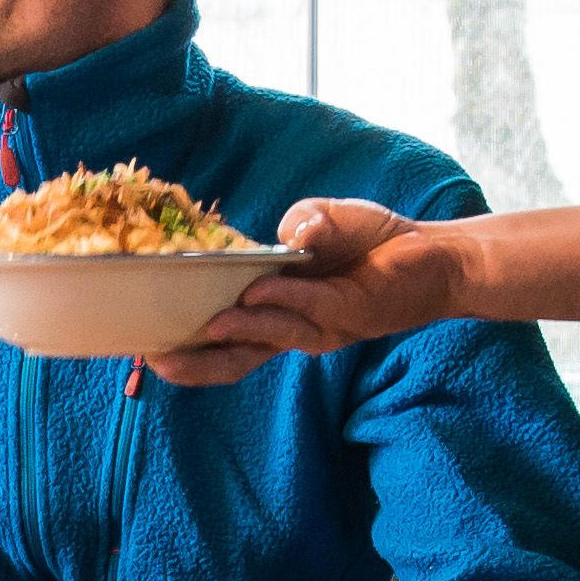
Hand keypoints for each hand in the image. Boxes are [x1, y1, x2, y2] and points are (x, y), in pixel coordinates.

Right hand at [148, 194, 458, 385]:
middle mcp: (296, 328)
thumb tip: (285, 241)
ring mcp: (323, 326)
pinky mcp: (352, 315)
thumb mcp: (323, 219)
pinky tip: (262, 289)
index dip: (187, 343)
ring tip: (208, 325)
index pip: (226, 337)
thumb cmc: (373, 240)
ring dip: (240, 330)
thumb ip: (300, 223)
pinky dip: (284, 299)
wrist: (434, 253)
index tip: (145, 342)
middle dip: (197, 361)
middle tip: (156, 358)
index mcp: (280, 310)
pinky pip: (310, 310)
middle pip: (238, 358)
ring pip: (271, 336)